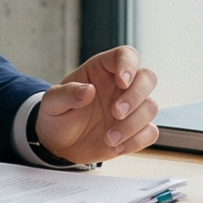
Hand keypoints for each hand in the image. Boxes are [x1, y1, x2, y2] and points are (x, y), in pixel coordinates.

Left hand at [34, 46, 158, 164]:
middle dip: (135, 96)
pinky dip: (136, 141)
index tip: (122, 82)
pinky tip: (117, 147)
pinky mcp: (135, 130)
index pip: (126, 55)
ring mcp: (131, 108)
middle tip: (116, 113)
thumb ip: (66, 94)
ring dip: (132, 124)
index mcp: (102, 70)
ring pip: (151, 107)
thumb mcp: (52, 103)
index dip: (128, 65)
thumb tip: (88, 90)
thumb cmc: (57, 116)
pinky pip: (150, 132)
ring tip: (109, 138)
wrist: (59, 144)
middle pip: (147, 78)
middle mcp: (121, 86)